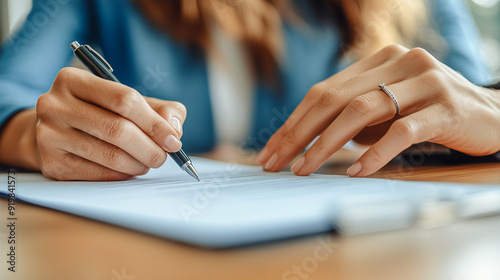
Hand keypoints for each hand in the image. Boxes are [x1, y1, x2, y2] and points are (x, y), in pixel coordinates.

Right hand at [35, 67, 186, 179]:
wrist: (56, 132)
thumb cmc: (100, 113)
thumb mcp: (127, 101)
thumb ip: (160, 109)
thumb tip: (174, 129)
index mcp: (73, 79)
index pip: (124, 100)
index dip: (155, 123)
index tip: (173, 140)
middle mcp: (54, 104)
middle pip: (117, 130)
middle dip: (150, 148)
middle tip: (163, 157)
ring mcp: (49, 134)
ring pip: (110, 155)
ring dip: (138, 164)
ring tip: (147, 163)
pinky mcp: (51, 163)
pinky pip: (98, 174)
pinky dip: (122, 175)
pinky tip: (129, 170)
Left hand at [256, 45, 499, 176]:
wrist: (491, 117)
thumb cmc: (428, 115)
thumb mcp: (386, 111)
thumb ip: (353, 116)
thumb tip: (306, 141)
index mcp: (378, 61)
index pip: (324, 91)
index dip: (294, 122)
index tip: (272, 149)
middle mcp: (398, 63)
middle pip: (334, 99)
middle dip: (299, 134)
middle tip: (276, 161)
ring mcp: (423, 82)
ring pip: (361, 111)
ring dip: (326, 144)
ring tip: (304, 168)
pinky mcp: (445, 107)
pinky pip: (401, 131)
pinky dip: (374, 153)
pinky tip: (355, 172)